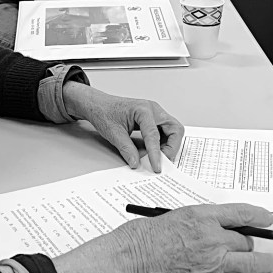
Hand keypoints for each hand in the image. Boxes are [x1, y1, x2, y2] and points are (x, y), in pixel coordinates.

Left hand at [62, 83, 182, 171]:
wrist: (98, 105)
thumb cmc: (104, 112)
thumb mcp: (113, 134)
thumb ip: (127, 149)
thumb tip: (136, 162)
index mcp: (143, 110)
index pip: (154, 135)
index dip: (156, 153)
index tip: (156, 166)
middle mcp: (152, 110)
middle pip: (174, 129)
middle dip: (172, 147)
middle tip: (163, 161)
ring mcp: (154, 114)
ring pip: (172, 131)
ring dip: (168, 145)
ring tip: (156, 156)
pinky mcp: (152, 119)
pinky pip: (164, 132)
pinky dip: (162, 143)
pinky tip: (152, 150)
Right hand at [122, 202, 272, 272]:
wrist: (130, 261)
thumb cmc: (145, 238)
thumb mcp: (176, 216)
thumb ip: (201, 221)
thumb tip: (223, 228)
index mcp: (202, 217)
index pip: (242, 214)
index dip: (259, 216)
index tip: (266, 219)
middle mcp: (212, 238)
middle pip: (245, 241)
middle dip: (247, 243)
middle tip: (247, 245)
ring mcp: (212, 263)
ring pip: (251, 263)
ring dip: (263, 263)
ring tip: (268, 264)